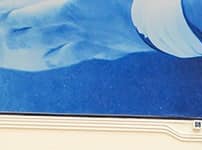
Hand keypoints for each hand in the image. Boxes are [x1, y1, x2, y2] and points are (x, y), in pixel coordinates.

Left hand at [0, 0, 150, 70]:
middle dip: (26, 39)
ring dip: (52, 55)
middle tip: (11, 42)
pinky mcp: (115, 50)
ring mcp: (97, 43)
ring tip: (43, 59)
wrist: (158, 20)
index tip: (7, 19)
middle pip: (45, 37)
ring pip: (68, 52)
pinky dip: (87, 54)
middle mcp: (79, 30)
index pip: (35, 16)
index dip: (19, 17)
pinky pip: (95, 54)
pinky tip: (88, 55)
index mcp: (70, 9)